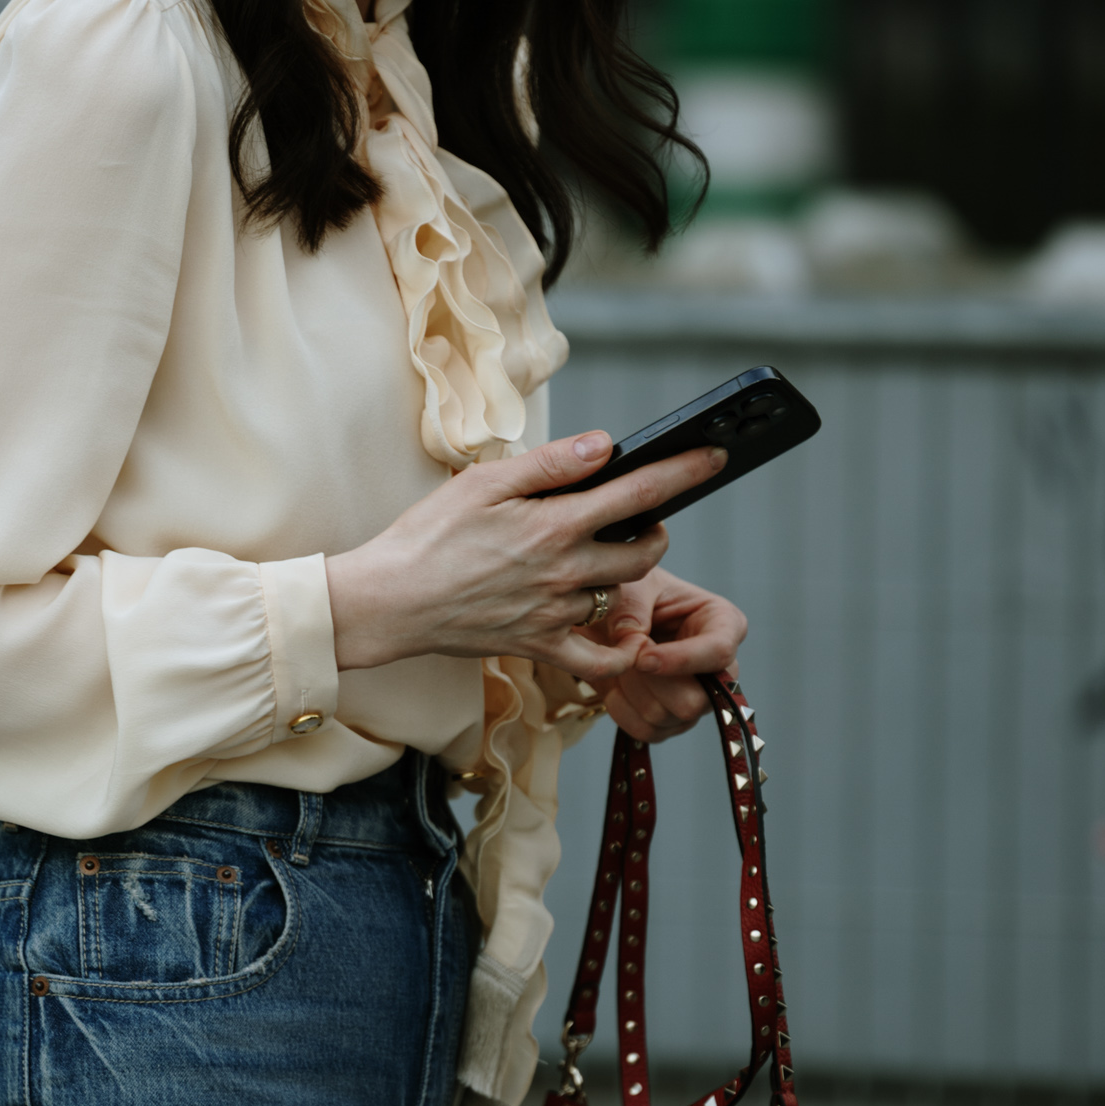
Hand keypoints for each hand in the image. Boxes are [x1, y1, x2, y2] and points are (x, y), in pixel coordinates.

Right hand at [324, 430, 726, 677]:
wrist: (389, 601)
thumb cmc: (427, 536)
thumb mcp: (484, 483)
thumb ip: (551, 465)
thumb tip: (605, 446)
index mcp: (555, 523)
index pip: (639, 492)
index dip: (685, 472)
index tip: (715, 456)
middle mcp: (565, 571)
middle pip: (645, 551)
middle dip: (655, 529)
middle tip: (641, 518)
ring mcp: (555, 612)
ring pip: (620, 594)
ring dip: (626, 575)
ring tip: (605, 558)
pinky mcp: (540, 646)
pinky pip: (599, 659)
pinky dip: (619, 651)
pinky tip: (621, 635)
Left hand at [577, 567, 748, 741]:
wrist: (607, 618)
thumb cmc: (631, 592)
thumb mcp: (630, 586)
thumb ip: (631, 609)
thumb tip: (633, 645)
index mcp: (723, 623)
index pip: (718, 652)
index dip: (680, 660)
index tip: (642, 658)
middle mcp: (719, 668)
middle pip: (695, 701)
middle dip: (650, 682)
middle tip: (625, 655)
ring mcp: (699, 699)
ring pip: (666, 718)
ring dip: (630, 691)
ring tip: (620, 661)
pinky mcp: (673, 721)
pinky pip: (647, 731)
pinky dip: (622, 709)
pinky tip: (616, 683)